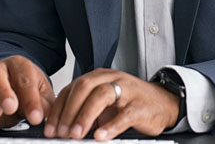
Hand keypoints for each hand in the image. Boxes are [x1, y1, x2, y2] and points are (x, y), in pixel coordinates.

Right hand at [0, 55, 54, 128]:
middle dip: (2, 91)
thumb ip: (43, 103)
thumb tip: (44, 113)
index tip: (36, 117)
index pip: (25, 80)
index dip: (31, 99)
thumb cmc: (26, 90)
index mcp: (19, 64)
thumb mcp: (41, 94)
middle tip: (10, 108)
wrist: (8, 86)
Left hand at [44, 68, 179, 140]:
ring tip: (76, 135)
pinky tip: (100, 137)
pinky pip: (124, 115)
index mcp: (99, 77)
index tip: (50, 129)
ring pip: (102, 96)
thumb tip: (61, 128)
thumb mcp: (105, 104)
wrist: (164, 104)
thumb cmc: (131, 103)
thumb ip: (85, 110)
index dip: (58, 109)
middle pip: (85, 87)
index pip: (72, 88)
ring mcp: (128, 90)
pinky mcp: (141, 106)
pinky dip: (111, 127)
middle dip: (69, 111)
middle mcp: (112, 79)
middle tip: (61, 133)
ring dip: (85, 116)